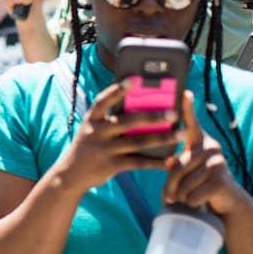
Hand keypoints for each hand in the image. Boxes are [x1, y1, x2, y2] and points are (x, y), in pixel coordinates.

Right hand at [54, 80, 177, 191]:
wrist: (70, 174)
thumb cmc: (88, 146)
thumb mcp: (92, 130)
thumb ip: (110, 120)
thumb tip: (142, 108)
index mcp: (92, 119)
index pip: (103, 100)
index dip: (117, 89)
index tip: (134, 80)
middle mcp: (97, 132)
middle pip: (128, 121)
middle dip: (153, 116)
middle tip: (175, 113)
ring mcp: (104, 149)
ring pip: (138, 142)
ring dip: (163, 138)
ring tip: (182, 134)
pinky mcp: (111, 166)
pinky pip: (138, 162)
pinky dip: (156, 162)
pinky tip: (171, 160)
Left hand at [162, 91, 245, 215]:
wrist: (224, 199)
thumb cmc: (195, 181)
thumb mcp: (184, 168)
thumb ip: (174, 162)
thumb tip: (169, 161)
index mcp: (197, 140)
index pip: (190, 122)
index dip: (187, 108)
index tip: (185, 92)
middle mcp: (210, 147)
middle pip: (178, 166)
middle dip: (170, 186)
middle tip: (168, 197)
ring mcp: (218, 162)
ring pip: (185, 183)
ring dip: (180, 196)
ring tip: (184, 198)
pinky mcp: (223, 179)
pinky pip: (194, 194)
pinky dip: (190, 201)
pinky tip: (195, 202)